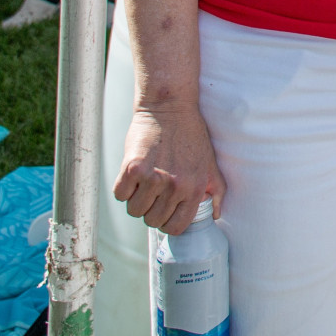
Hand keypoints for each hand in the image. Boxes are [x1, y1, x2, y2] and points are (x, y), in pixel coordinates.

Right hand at [114, 105, 225, 233]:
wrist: (170, 108)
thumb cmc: (191, 136)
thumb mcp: (210, 163)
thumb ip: (215, 190)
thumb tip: (215, 214)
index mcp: (195, 188)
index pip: (176, 227)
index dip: (168, 221)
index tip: (165, 208)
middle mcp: (175, 186)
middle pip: (153, 221)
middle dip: (152, 209)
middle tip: (155, 189)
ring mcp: (153, 178)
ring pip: (134, 211)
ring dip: (137, 199)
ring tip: (146, 178)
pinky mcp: (132, 168)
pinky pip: (120, 195)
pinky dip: (124, 187)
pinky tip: (135, 172)